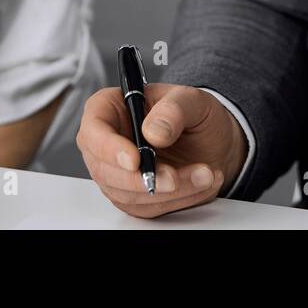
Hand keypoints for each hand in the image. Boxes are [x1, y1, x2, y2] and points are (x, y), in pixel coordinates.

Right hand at [76, 83, 247, 218]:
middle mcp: (108, 141)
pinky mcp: (133, 195)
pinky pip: (147, 208)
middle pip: (104, 170)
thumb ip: (173, 110)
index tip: (135, 160)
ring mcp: (117, 172)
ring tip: (202, 175)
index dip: (108, 148)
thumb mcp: (191, 99)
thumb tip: (153, 132)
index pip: (94, 129)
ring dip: (168, 192)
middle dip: (141, 180)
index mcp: (110, 107)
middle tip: (174, 177)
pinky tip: (199, 184)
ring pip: (127, 195)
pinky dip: (176, 200)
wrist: (213, 140)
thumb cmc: (194, 113)